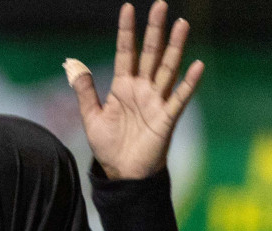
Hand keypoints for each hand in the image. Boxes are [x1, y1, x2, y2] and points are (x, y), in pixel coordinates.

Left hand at [64, 2, 203, 179]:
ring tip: (181, 23)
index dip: (126, 31)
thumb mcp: (91, 117)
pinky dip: (188, 83)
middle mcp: (142, 89)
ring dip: (175, 47)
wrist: (122, 173)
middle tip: (159, 5)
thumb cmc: (109, 146)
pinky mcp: (166, 118)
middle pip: (150, 53)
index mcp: (123, 86)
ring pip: (167, 68)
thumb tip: (73, 66)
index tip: (127, 8)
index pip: (125, 52)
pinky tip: (197, 65)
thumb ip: (84, 92)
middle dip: (155, 30)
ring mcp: (156, 101)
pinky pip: (179, 98)